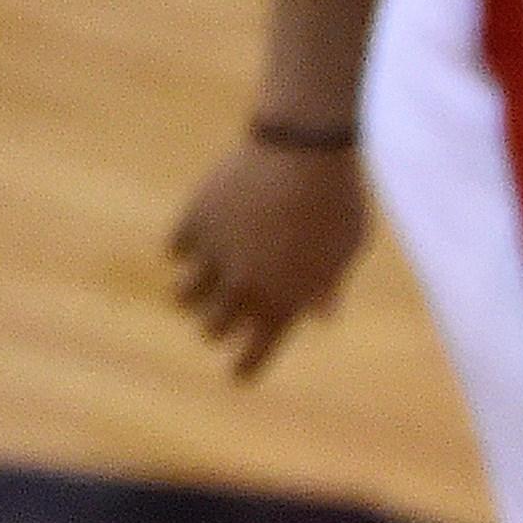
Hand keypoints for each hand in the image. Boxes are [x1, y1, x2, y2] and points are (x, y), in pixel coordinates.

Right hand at [169, 141, 370, 379]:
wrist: (305, 150)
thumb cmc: (339, 201)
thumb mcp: (346, 251)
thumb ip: (328, 286)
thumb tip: (320, 316)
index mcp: (284, 305)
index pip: (254, 356)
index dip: (245, 367)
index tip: (239, 373)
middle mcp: (243, 288)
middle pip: (212, 328)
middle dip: (216, 328)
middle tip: (216, 325)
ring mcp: (216, 254)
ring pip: (184, 296)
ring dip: (191, 296)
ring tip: (193, 292)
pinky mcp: (195, 219)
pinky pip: (177, 248)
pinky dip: (184, 248)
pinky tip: (191, 245)